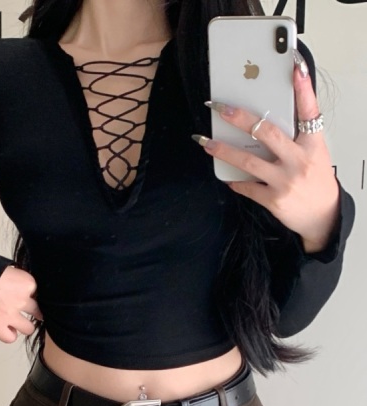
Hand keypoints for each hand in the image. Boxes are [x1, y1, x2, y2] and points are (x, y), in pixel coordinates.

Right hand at [0, 265, 42, 342]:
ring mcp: (10, 314)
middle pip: (38, 312)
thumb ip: (18, 280)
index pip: (39, 293)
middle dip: (34, 311)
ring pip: (29, 328)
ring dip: (24, 325)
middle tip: (27, 311)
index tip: (27, 295)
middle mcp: (22, 299)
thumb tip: (22, 287)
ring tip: (16, 321)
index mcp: (27, 282)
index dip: (32, 295)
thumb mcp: (7, 268)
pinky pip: (10, 337)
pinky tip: (6, 328)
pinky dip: (9, 334)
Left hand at [195, 49, 340, 251]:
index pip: (310, 110)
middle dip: (240, 118)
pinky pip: (247, 187)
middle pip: (267, 133)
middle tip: (220, 108)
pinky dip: (233, 180)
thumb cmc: (315, 179)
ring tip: (206, 142)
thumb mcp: (315, 152)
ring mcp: (285, 181)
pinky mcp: (274, 199)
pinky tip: (223, 175)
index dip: (303, 88)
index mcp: (312, 144)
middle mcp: (299, 160)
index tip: (295, 67)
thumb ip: (297, 134)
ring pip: (248, 161)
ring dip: (224, 151)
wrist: (322, 215)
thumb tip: (269, 116)